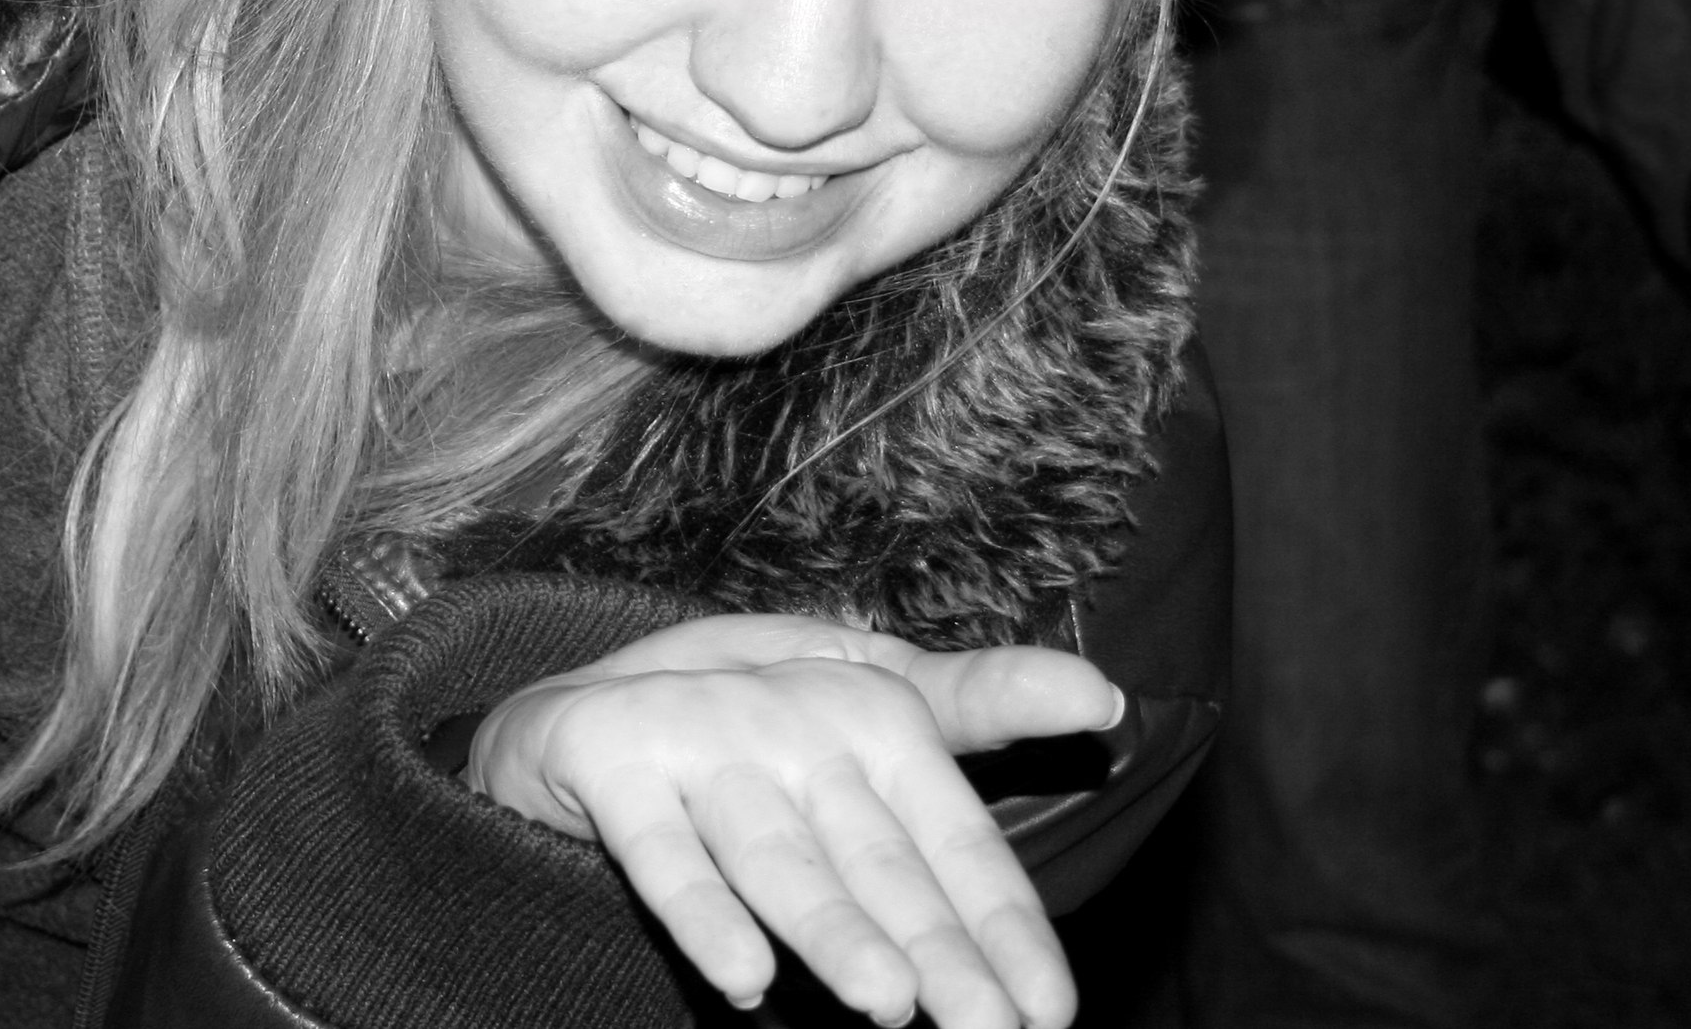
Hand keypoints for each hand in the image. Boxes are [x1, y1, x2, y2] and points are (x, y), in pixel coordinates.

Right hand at [466, 614, 1125, 1028]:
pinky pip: (661, 855)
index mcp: (871, 711)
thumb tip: (1110, 694)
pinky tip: (742, 978)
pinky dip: (701, 912)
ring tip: (888, 1005)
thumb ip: (980, 705)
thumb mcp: (866, 700)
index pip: (955, 838)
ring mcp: (703, 738)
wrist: (580, 700)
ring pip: (778, 858)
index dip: (1003, 925)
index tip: (1048, 1012)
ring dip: (830, 930)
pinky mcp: (614, 757)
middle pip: (878, 861)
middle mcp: (794, 719)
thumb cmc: (757, 722)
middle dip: (935, 951)